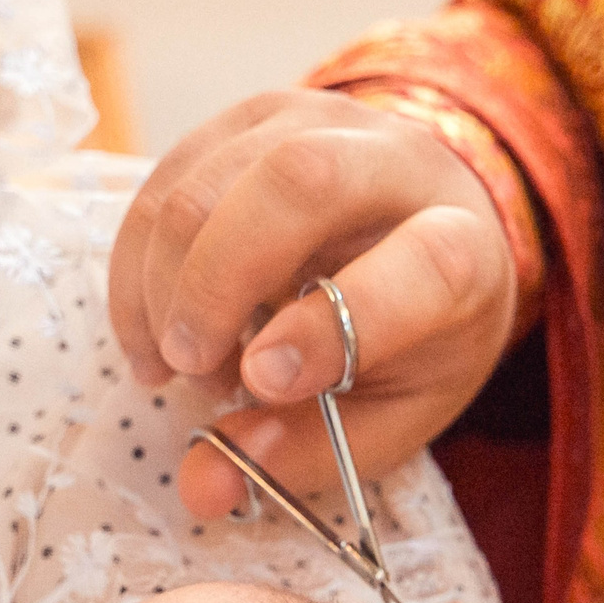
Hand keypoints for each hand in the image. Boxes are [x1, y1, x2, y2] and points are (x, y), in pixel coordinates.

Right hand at [109, 89, 518, 517]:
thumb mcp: (391, 413)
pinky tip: (157, 329)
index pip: (420, 265)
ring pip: (211, 179)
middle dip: (217, 280)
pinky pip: (164, 178)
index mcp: (465, 248)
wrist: (424, 221)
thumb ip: (307, 455)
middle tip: (189, 367)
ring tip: (187, 362)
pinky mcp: (249, 117)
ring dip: (168, 284)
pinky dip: (138, 265)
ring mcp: (317, 122)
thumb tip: (203, 485)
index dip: (335, 326)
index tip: (260, 382)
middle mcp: (399, 163)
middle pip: (299, 181)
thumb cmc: (414, 334)